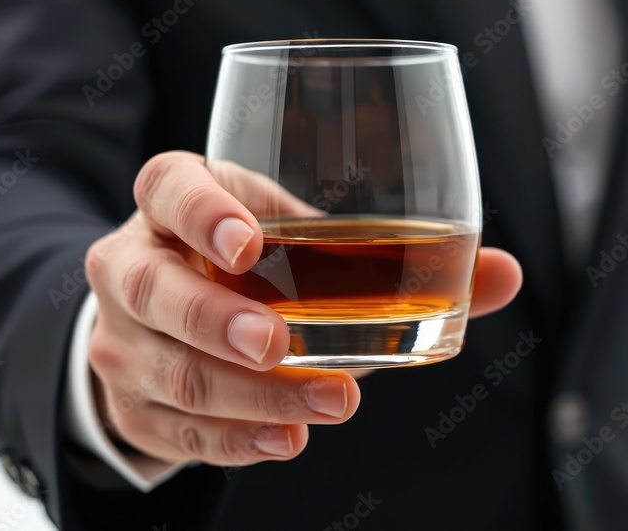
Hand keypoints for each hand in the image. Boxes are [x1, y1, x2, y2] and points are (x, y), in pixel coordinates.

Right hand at [84, 151, 521, 467]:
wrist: (168, 317)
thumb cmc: (252, 263)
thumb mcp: (300, 238)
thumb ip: (391, 253)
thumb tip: (504, 273)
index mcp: (174, 201)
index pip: (168, 187)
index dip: (200, 211)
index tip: (247, 242)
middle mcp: (135, 263)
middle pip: (151, 287)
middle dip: (216, 320)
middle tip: (280, 342)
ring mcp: (123, 338)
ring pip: (169, 370)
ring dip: (248, 394)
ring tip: (326, 402)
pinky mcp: (134, 402)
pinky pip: (177, 429)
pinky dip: (235, 438)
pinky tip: (288, 437)